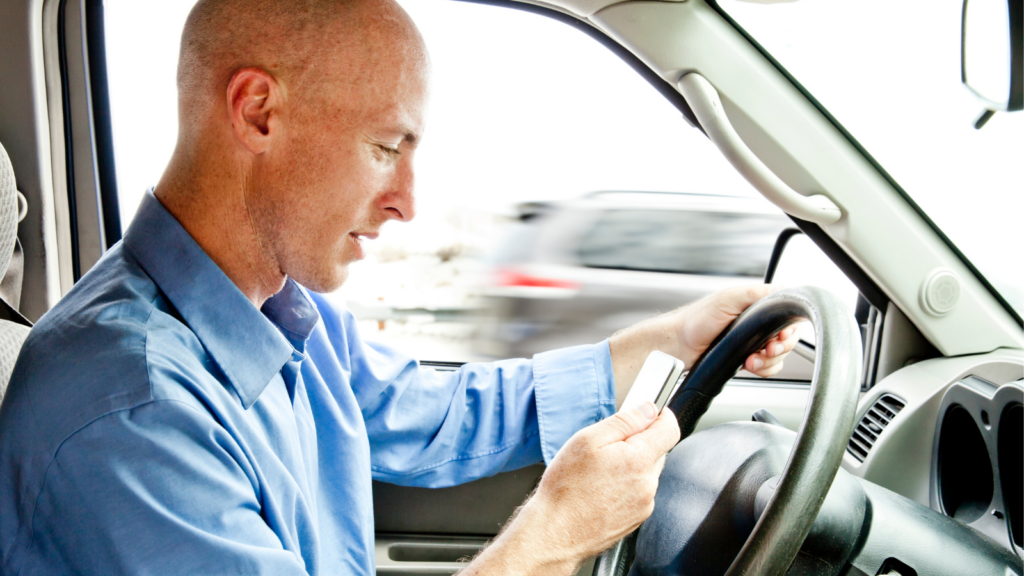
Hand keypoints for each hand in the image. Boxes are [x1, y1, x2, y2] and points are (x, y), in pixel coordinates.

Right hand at [460, 403, 680, 575]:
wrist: (556, 533)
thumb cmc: (566, 489)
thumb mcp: (588, 440)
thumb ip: (624, 421)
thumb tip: (649, 410)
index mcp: (638, 460)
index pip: (670, 429)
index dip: (662, 416)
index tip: (653, 412)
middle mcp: (647, 483)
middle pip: (657, 450)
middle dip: (638, 442)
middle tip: (607, 446)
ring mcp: (644, 503)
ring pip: (646, 472)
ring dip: (631, 465)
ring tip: (598, 472)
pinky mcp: (636, 518)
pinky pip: (638, 492)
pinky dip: (625, 485)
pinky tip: (600, 489)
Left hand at [673, 285, 800, 377]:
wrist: (679, 346)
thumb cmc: (696, 320)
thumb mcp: (727, 300)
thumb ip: (755, 294)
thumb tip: (782, 290)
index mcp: (756, 304)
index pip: (788, 316)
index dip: (789, 329)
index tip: (779, 337)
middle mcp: (757, 322)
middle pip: (788, 338)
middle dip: (780, 348)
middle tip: (766, 350)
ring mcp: (753, 341)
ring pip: (779, 355)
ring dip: (769, 361)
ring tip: (751, 360)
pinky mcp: (747, 357)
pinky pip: (768, 367)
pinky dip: (763, 369)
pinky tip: (749, 365)